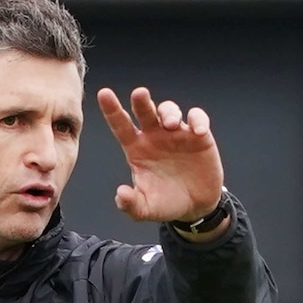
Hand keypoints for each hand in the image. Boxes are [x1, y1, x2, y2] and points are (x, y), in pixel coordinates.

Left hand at [97, 86, 223, 223]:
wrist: (195, 207)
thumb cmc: (165, 202)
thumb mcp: (145, 209)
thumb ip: (130, 204)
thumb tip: (121, 194)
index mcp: (136, 149)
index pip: (121, 126)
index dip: (112, 110)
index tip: (104, 93)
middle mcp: (154, 136)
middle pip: (144, 111)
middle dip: (141, 101)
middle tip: (139, 94)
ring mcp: (176, 134)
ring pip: (169, 110)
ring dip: (169, 112)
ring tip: (170, 124)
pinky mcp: (198, 136)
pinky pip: (197, 119)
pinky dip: (198, 120)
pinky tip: (197, 132)